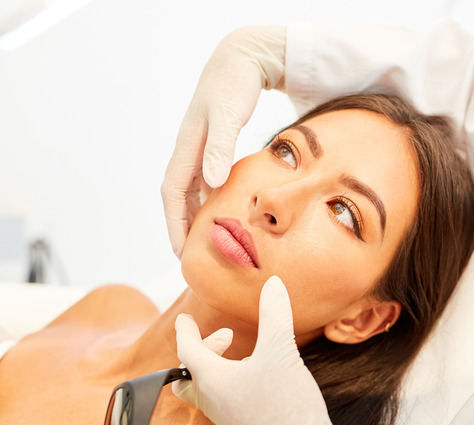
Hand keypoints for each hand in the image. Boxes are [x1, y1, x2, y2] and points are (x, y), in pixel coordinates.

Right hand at [162, 26, 285, 257]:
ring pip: (192, 190)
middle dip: (181, 226)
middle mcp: (190, 150)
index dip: (174, 223)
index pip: (173, 194)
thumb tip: (212, 183)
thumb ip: (221, 147)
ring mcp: (201, 148)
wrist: (241, 60)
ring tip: (205, 242)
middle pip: (179, 197)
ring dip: (195, 215)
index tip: (180, 250)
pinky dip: (211, 198)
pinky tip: (223, 211)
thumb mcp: (228, 116)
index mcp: (188, 147)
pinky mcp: (214, 145)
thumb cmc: (234, 85)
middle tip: (191, 257)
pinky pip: (206, 180)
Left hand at [173, 276, 338, 424]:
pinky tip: (260, 377)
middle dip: (203, 352)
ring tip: (246, 356)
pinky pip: (226, 401)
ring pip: (208, 390)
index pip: (187, 351)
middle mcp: (214, 401)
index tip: (184, 319)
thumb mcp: (280, 352)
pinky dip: (234, 382)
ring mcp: (228, 417)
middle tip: (227, 337)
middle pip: (188, 377)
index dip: (185, 330)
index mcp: (212, 381)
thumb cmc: (284, 405)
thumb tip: (273, 284)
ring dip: (219, 367)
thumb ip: (275, 315)